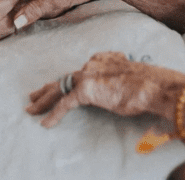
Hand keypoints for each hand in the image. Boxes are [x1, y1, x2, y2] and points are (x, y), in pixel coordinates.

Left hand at [27, 52, 184, 127]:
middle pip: (66, 77)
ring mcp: (88, 74)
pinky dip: (53, 114)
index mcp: (104, 60)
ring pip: (59, 87)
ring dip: (43, 99)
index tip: (64, 85)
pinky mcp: (85, 89)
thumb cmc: (149, 87)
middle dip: (48, 87)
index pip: (82, 71)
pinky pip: (64, 104)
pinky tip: (45, 124)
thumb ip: (122, 84)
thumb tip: (127, 92)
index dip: (70, 80)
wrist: (153, 86)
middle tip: (34, 95)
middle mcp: (93, 64)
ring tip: (31, 109)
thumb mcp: (133, 81)